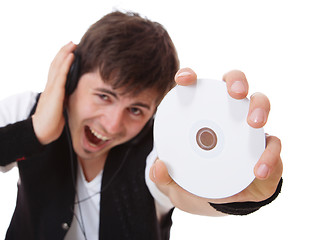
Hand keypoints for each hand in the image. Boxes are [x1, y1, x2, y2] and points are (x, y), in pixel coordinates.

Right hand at [32, 42, 76, 144]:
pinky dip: (66, 64)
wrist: (41, 132)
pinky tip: (71, 56)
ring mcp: (51, 88)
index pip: (56, 71)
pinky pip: (61, 75)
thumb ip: (64, 99)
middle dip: (63, 52)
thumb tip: (71, 95)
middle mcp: (50, 86)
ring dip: (65, 53)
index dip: (62, 60)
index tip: (70, 52)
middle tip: (71, 43)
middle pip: (55, 64)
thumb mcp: (60, 108)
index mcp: (51, 90)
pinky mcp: (54, 93)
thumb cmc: (50, 123)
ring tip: (72, 44)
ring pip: (57, 66)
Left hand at [150, 68, 282, 214]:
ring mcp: (248, 128)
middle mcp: (228, 114)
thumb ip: (163, 176)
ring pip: (260, 104)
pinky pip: (273, 144)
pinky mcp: (266, 147)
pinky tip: (258, 170)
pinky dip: (269, 155)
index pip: (196, 88)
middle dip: (236, 82)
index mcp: (201, 114)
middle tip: (235, 93)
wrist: (217, 200)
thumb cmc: (194, 180)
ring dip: (259, 107)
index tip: (183, 80)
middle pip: (235, 85)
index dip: (189, 76)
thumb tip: (158, 167)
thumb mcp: (174, 181)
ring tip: (254, 122)